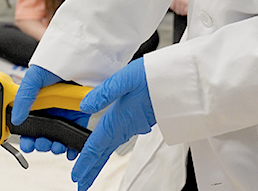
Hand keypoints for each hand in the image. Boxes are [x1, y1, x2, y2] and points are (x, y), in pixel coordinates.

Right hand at [11, 65, 89, 159]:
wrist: (78, 55)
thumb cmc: (54, 61)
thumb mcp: (32, 78)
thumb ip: (22, 98)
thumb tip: (15, 118)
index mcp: (37, 100)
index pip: (29, 122)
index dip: (27, 135)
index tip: (26, 143)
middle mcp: (51, 107)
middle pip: (43, 132)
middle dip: (41, 143)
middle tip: (40, 144)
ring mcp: (65, 111)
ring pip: (58, 135)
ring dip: (55, 145)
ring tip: (55, 146)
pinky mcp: (80, 113)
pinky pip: (76, 131)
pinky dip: (72, 144)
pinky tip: (69, 150)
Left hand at [72, 58, 155, 190]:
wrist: (181, 81)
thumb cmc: (154, 77)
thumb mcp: (125, 79)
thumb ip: (104, 93)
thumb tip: (85, 106)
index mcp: (118, 119)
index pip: (97, 146)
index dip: (85, 162)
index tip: (77, 176)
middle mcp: (126, 126)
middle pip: (104, 152)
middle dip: (91, 169)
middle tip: (81, 183)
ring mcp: (134, 125)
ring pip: (111, 146)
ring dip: (99, 159)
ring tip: (90, 169)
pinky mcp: (140, 120)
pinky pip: (119, 138)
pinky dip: (109, 146)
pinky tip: (107, 145)